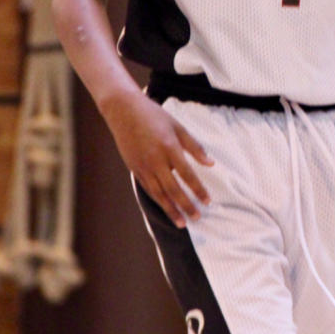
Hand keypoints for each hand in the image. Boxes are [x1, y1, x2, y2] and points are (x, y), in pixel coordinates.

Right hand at [101, 90, 213, 226]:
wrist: (123, 111)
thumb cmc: (154, 116)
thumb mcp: (178, 127)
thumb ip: (195, 147)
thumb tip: (211, 163)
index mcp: (169, 148)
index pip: (187, 174)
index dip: (198, 189)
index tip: (207, 201)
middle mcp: (155, 160)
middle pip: (173, 189)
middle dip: (185, 205)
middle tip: (197, 218)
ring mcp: (143, 166)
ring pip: (158, 194)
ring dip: (171, 209)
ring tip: (181, 222)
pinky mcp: (134, 169)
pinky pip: (148, 189)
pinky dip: (158, 200)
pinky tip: (166, 208)